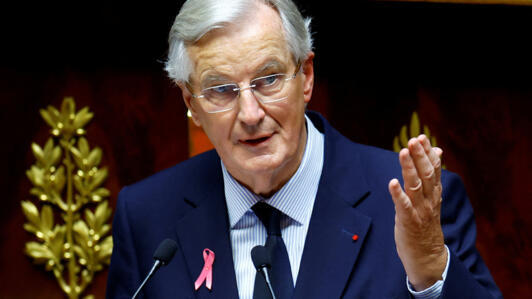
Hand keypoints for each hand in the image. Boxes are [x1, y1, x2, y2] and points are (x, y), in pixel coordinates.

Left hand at [388, 135, 447, 290]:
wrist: (428, 256)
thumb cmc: (426, 224)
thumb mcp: (432, 197)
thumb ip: (433, 175)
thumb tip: (437, 151)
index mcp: (434, 193)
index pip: (434, 169)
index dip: (428, 153)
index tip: (422, 138)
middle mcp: (429, 199)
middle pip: (426, 174)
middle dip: (419, 156)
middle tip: (414, 140)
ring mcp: (420, 210)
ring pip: (415, 186)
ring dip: (409, 168)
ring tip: (403, 152)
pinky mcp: (409, 221)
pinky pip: (403, 206)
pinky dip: (398, 194)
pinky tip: (392, 182)